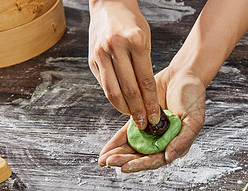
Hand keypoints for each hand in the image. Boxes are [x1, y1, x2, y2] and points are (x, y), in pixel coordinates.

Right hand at [88, 0, 159, 128]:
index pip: (146, 81)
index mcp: (136, 41)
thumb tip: (146, 98)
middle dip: (138, 110)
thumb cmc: (132, 24)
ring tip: (132, 117)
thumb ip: (145, 66)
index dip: (151, 103)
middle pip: (129, 89)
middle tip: (144, 123)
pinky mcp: (91, 59)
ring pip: (113, 91)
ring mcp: (101, 53)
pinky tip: (122, 104)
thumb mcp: (145, 39)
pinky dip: (114, 98)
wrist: (109, 5)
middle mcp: (117, 47)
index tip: (155, 117)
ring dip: (124, 109)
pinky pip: (104, 85)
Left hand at [98, 68, 205, 171]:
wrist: (184, 75)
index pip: (155, 160)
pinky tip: (106, 149)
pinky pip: (125, 134)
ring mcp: (148, 132)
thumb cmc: (193, 98)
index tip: (125, 167)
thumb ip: (182, 140)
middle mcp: (160, 141)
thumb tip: (168, 158)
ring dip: (117, 154)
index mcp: (173, 145)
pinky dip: (115, 142)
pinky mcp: (139, 120)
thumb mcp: (194, 120)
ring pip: (131, 147)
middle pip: (140, 156)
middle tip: (109, 162)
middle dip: (124, 160)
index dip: (140, 164)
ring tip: (103, 160)